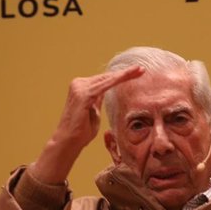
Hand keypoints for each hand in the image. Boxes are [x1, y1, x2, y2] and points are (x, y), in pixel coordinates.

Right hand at [31, 65, 143, 183]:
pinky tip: (128, 76)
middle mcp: (79, 84)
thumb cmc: (81, 132)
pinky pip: (105, 85)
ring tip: (139, 70)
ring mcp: (79, 87)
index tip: (136, 72)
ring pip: (107, 78)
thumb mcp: (94, 112)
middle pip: (106, 76)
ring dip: (124, 74)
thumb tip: (104, 93)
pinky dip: (118, 80)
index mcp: (81, 88)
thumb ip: (97, 101)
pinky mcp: (83, 94)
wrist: (68, 142)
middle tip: (142, 68)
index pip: (104, 80)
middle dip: (125, 73)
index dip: (120, 76)